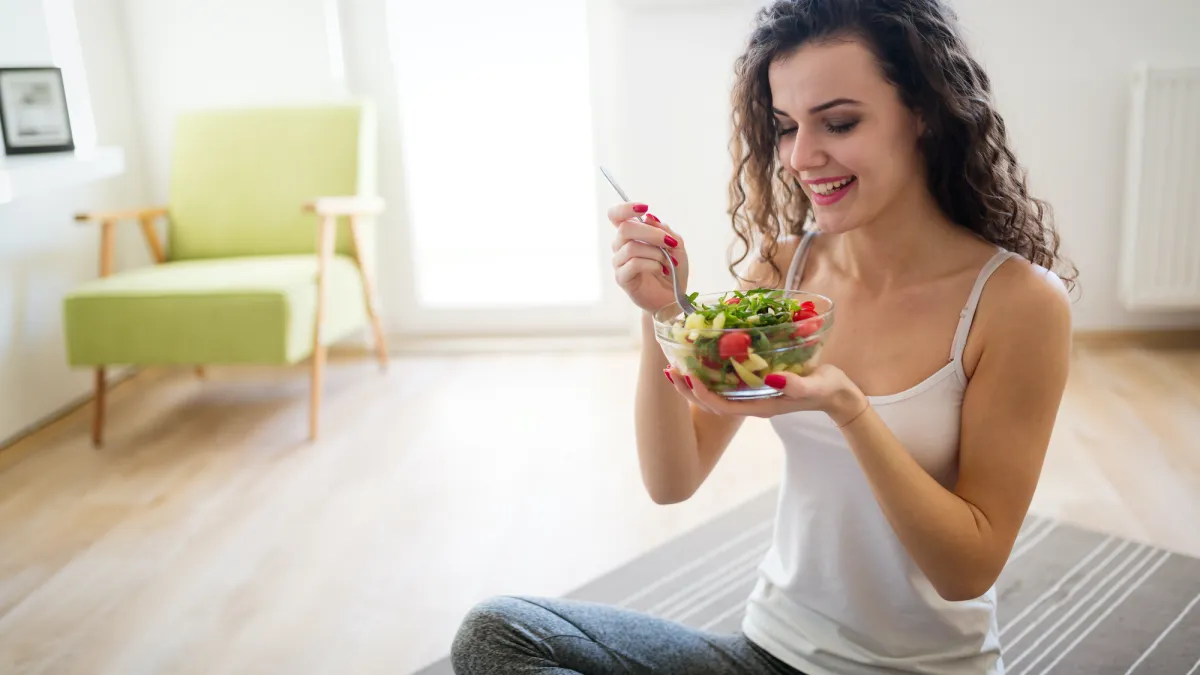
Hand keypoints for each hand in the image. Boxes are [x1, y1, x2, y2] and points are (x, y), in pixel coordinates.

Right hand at [608, 202, 688, 313]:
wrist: (674, 297)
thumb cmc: (673, 269)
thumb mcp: (676, 244)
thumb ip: (663, 230)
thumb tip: (648, 217)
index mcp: (631, 234)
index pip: (615, 215)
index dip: (625, 208)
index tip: (644, 208)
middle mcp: (621, 246)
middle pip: (625, 228)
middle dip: (651, 233)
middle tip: (670, 242)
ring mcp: (619, 263)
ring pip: (631, 247)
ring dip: (656, 252)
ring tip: (669, 261)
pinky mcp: (622, 278)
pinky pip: (633, 264)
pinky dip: (652, 264)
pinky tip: (662, 270)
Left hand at [663, 362, 868, 425]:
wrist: (838, 395)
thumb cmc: (828, 390)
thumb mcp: (816, 387)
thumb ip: (796, 385)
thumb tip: (772, 378)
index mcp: (760, 406)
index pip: (720, 405)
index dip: (700, 393)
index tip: (687, 375)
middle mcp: (751, 402)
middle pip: (710, 401)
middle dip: (688, 388)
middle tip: (670, 368)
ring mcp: (753, 394)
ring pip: (715, 391)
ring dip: (695, 379)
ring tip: (677, 362)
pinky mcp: (756, 384)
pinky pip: (726, 381)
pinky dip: (711, 370)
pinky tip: (703, 355)